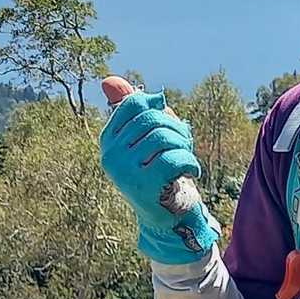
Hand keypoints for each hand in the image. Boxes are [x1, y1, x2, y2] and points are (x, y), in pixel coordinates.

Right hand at [98, 88, 214, 263]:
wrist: (165, 218)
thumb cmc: (158, 173)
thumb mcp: (146, 139)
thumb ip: (133, 111)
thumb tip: (109, 80)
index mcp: (108, 141)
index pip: (133, 103)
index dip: (158, 107)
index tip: (168, 122)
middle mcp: (110, 155)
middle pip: (151, 118)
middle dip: (175, 127)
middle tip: (184, 142)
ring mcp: (123, 171)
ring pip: (163, 137)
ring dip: (183, 144)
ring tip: (186, 156)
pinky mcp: (143, 186)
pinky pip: (173, 158)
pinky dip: (190, 162)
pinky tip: (191, 170)